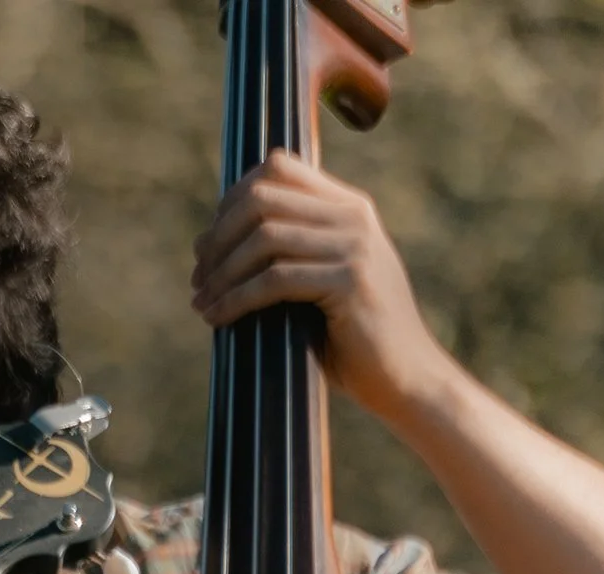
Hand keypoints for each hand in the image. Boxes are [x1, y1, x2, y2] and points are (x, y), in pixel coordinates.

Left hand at [191, 149, 455, 420]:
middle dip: (217, 238)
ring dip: (220, 273)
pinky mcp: (349, 281)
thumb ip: (287, 249)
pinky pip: (274, 280)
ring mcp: (354, 247)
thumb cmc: (351, 335)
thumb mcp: (319, 278)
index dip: (231, 199)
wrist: (405, 376)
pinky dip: (236, 299)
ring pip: (263, 237)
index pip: (279, 168)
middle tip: (198, 277)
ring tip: (201, 302)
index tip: (209, 244)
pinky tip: (217, 317)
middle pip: (261, 198)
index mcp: (348, 207)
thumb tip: (209, 242)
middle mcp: (353, 217)